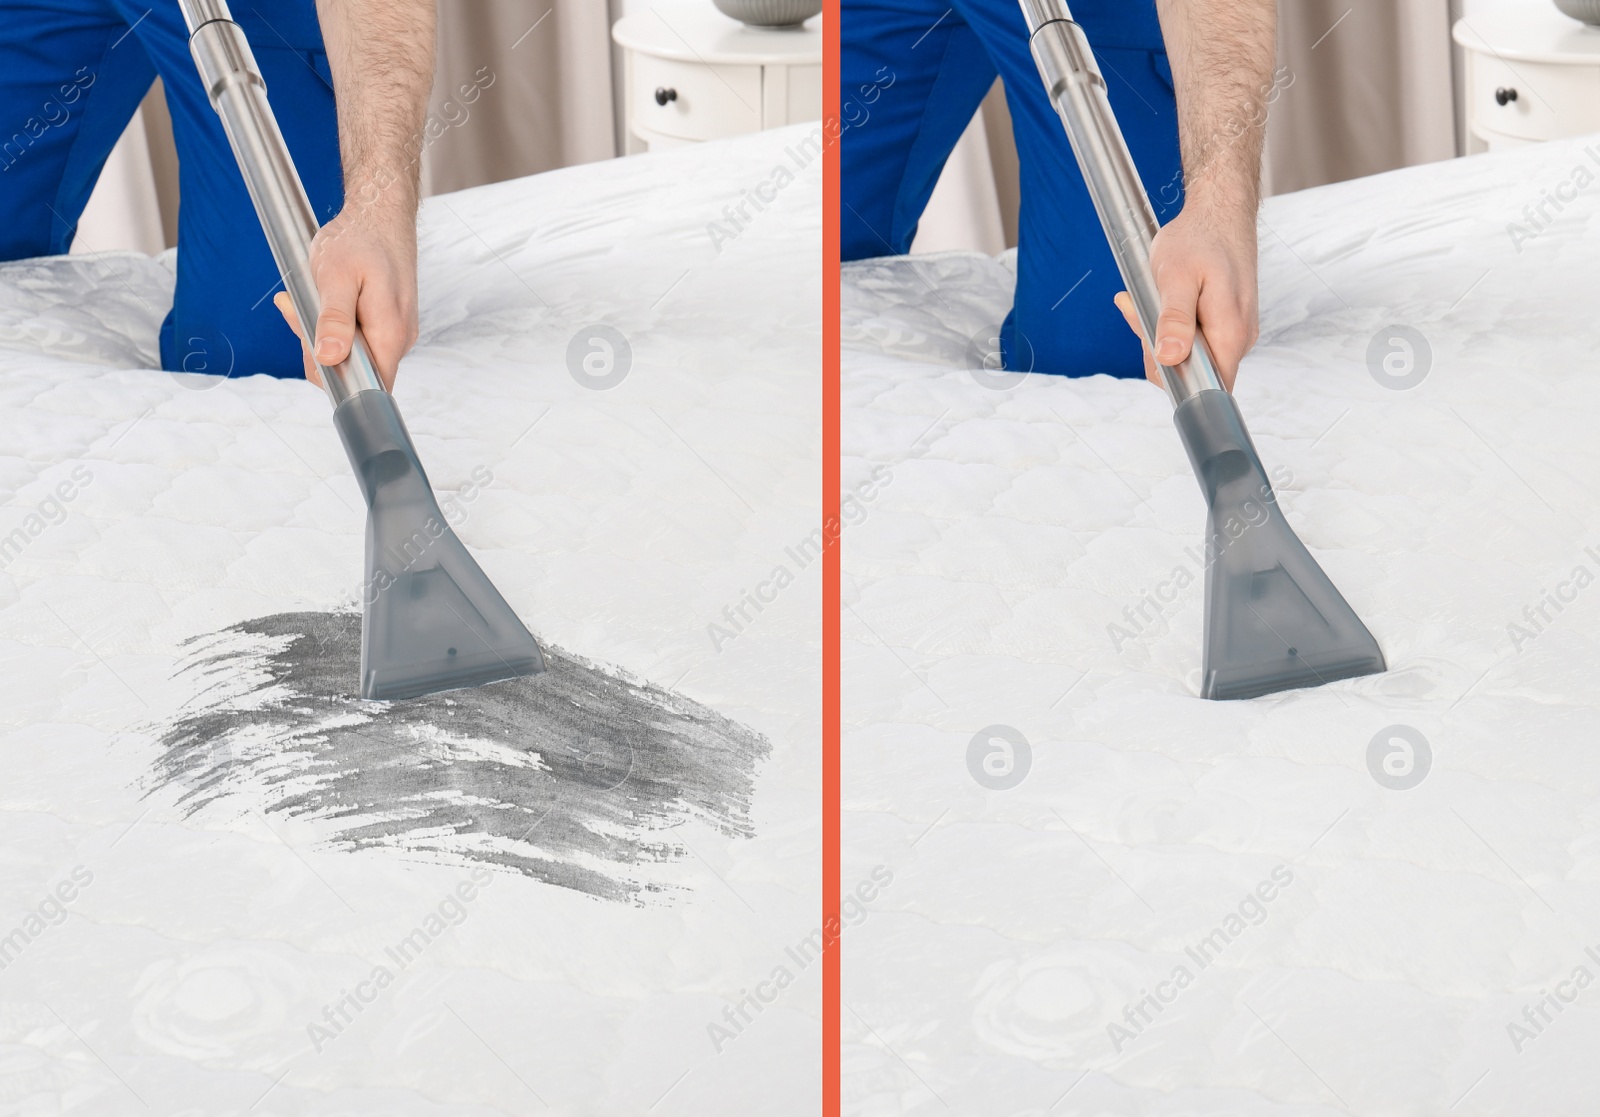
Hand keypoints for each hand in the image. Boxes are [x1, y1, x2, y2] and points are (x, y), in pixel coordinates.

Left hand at [273, 206, 417, 390]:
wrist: (381, 213)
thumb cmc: (360, 239)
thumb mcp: (336, 276)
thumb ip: (335, 320)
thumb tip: (329, 358)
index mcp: (390, 334)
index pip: (368, 388)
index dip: (334, 380)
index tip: (311, 347)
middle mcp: (399, 340)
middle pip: (355, 372)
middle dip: (319, 349)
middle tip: (297, 308)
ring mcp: (397, 332)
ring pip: (354, 355)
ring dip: (324, 334)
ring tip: (310, 297)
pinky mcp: (390, 323)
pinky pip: (359, 339)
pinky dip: (336, 324)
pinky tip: (327, 299)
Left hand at [1112, 197, 1258, 391]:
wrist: (1220, 211)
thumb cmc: (1199, 238)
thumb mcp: (1176, 276)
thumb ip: (1175, 319)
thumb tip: (1169, 357)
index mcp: (1230, 334)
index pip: (1207, 389)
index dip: (1173, 380)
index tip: (1152, 347)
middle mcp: (1239, 339)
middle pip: (1192, 373)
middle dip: (1157, 349)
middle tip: (1139, 310)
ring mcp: (1235, 331)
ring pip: (1190, 355)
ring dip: (1160, 334)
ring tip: (1149, 299)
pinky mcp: (1227, 323)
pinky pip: (1194, 339)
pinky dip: (1172, 324)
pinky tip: (1163, 300)